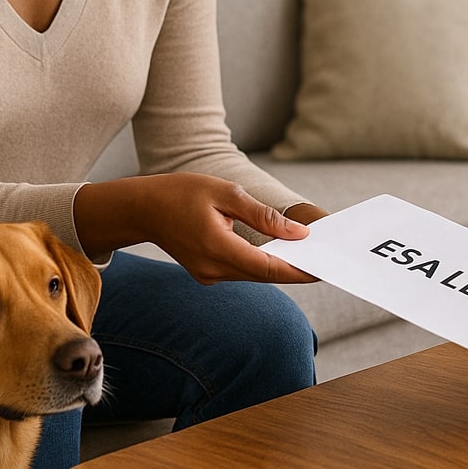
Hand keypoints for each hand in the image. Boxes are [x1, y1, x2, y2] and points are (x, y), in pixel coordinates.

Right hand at [75, 173, 320, 284]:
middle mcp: (214, 269)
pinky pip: (242, 271)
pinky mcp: (207, 273)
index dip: (299, 270)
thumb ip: (263, 216)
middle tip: (325, 259)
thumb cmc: (181, 193)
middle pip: (265, 275)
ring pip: (254, 275)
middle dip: (295, 268)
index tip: (323, 269)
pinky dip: (262, 264)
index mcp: (218, 248)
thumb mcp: (226, 193)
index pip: (269, 268)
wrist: (142, 209)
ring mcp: (209, 275)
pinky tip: (280, 251)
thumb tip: (298, 232)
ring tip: (308, 253)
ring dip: (280, 266)